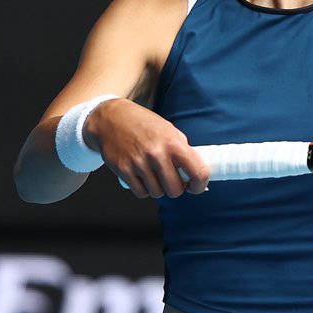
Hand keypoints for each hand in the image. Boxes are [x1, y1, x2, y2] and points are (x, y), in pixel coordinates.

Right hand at [84, 99, 209, 197]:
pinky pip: (140, 193)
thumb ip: (182, 150)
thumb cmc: (143, 123)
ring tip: (154, 175)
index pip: (198, 172)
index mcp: (174, 143)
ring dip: (158, 188)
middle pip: (175, 190)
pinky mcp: (123, 170)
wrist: (112, 119)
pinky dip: (143, 189)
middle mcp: (157, 154)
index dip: (200, 185)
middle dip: (176, 188)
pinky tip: (142, 178)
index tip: (196, 187)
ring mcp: (139, 163)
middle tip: (172, 180)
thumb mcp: (169, 130)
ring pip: (157, 193)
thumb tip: (196, 173)